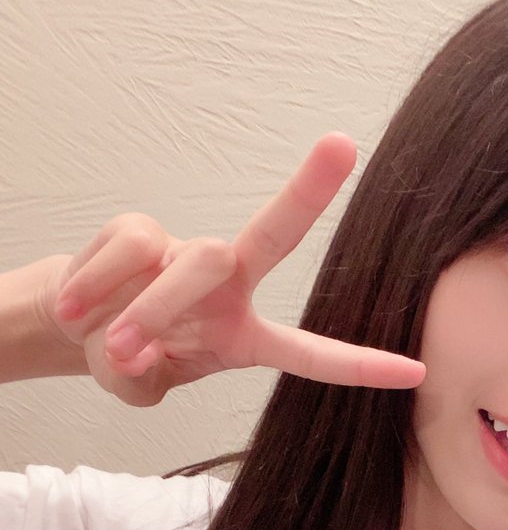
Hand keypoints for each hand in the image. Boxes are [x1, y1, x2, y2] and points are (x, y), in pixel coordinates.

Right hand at [47, 133, 425, 405]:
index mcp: (243, 336)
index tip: (414, 371)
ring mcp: (185, 254)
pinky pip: (129, 250)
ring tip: (114, 346)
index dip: (358, 366)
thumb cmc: (125, 356)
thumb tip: (130, 352)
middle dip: (307, 193)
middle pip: (271, 238)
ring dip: (147, 311)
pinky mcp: (140, 232)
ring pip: (190, 263)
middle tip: (342, 144)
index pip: (308, 353)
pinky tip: (78, 308)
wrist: (72, 323)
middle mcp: (226, 287)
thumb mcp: (134, 385)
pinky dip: (97, 287)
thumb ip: (137, 380)